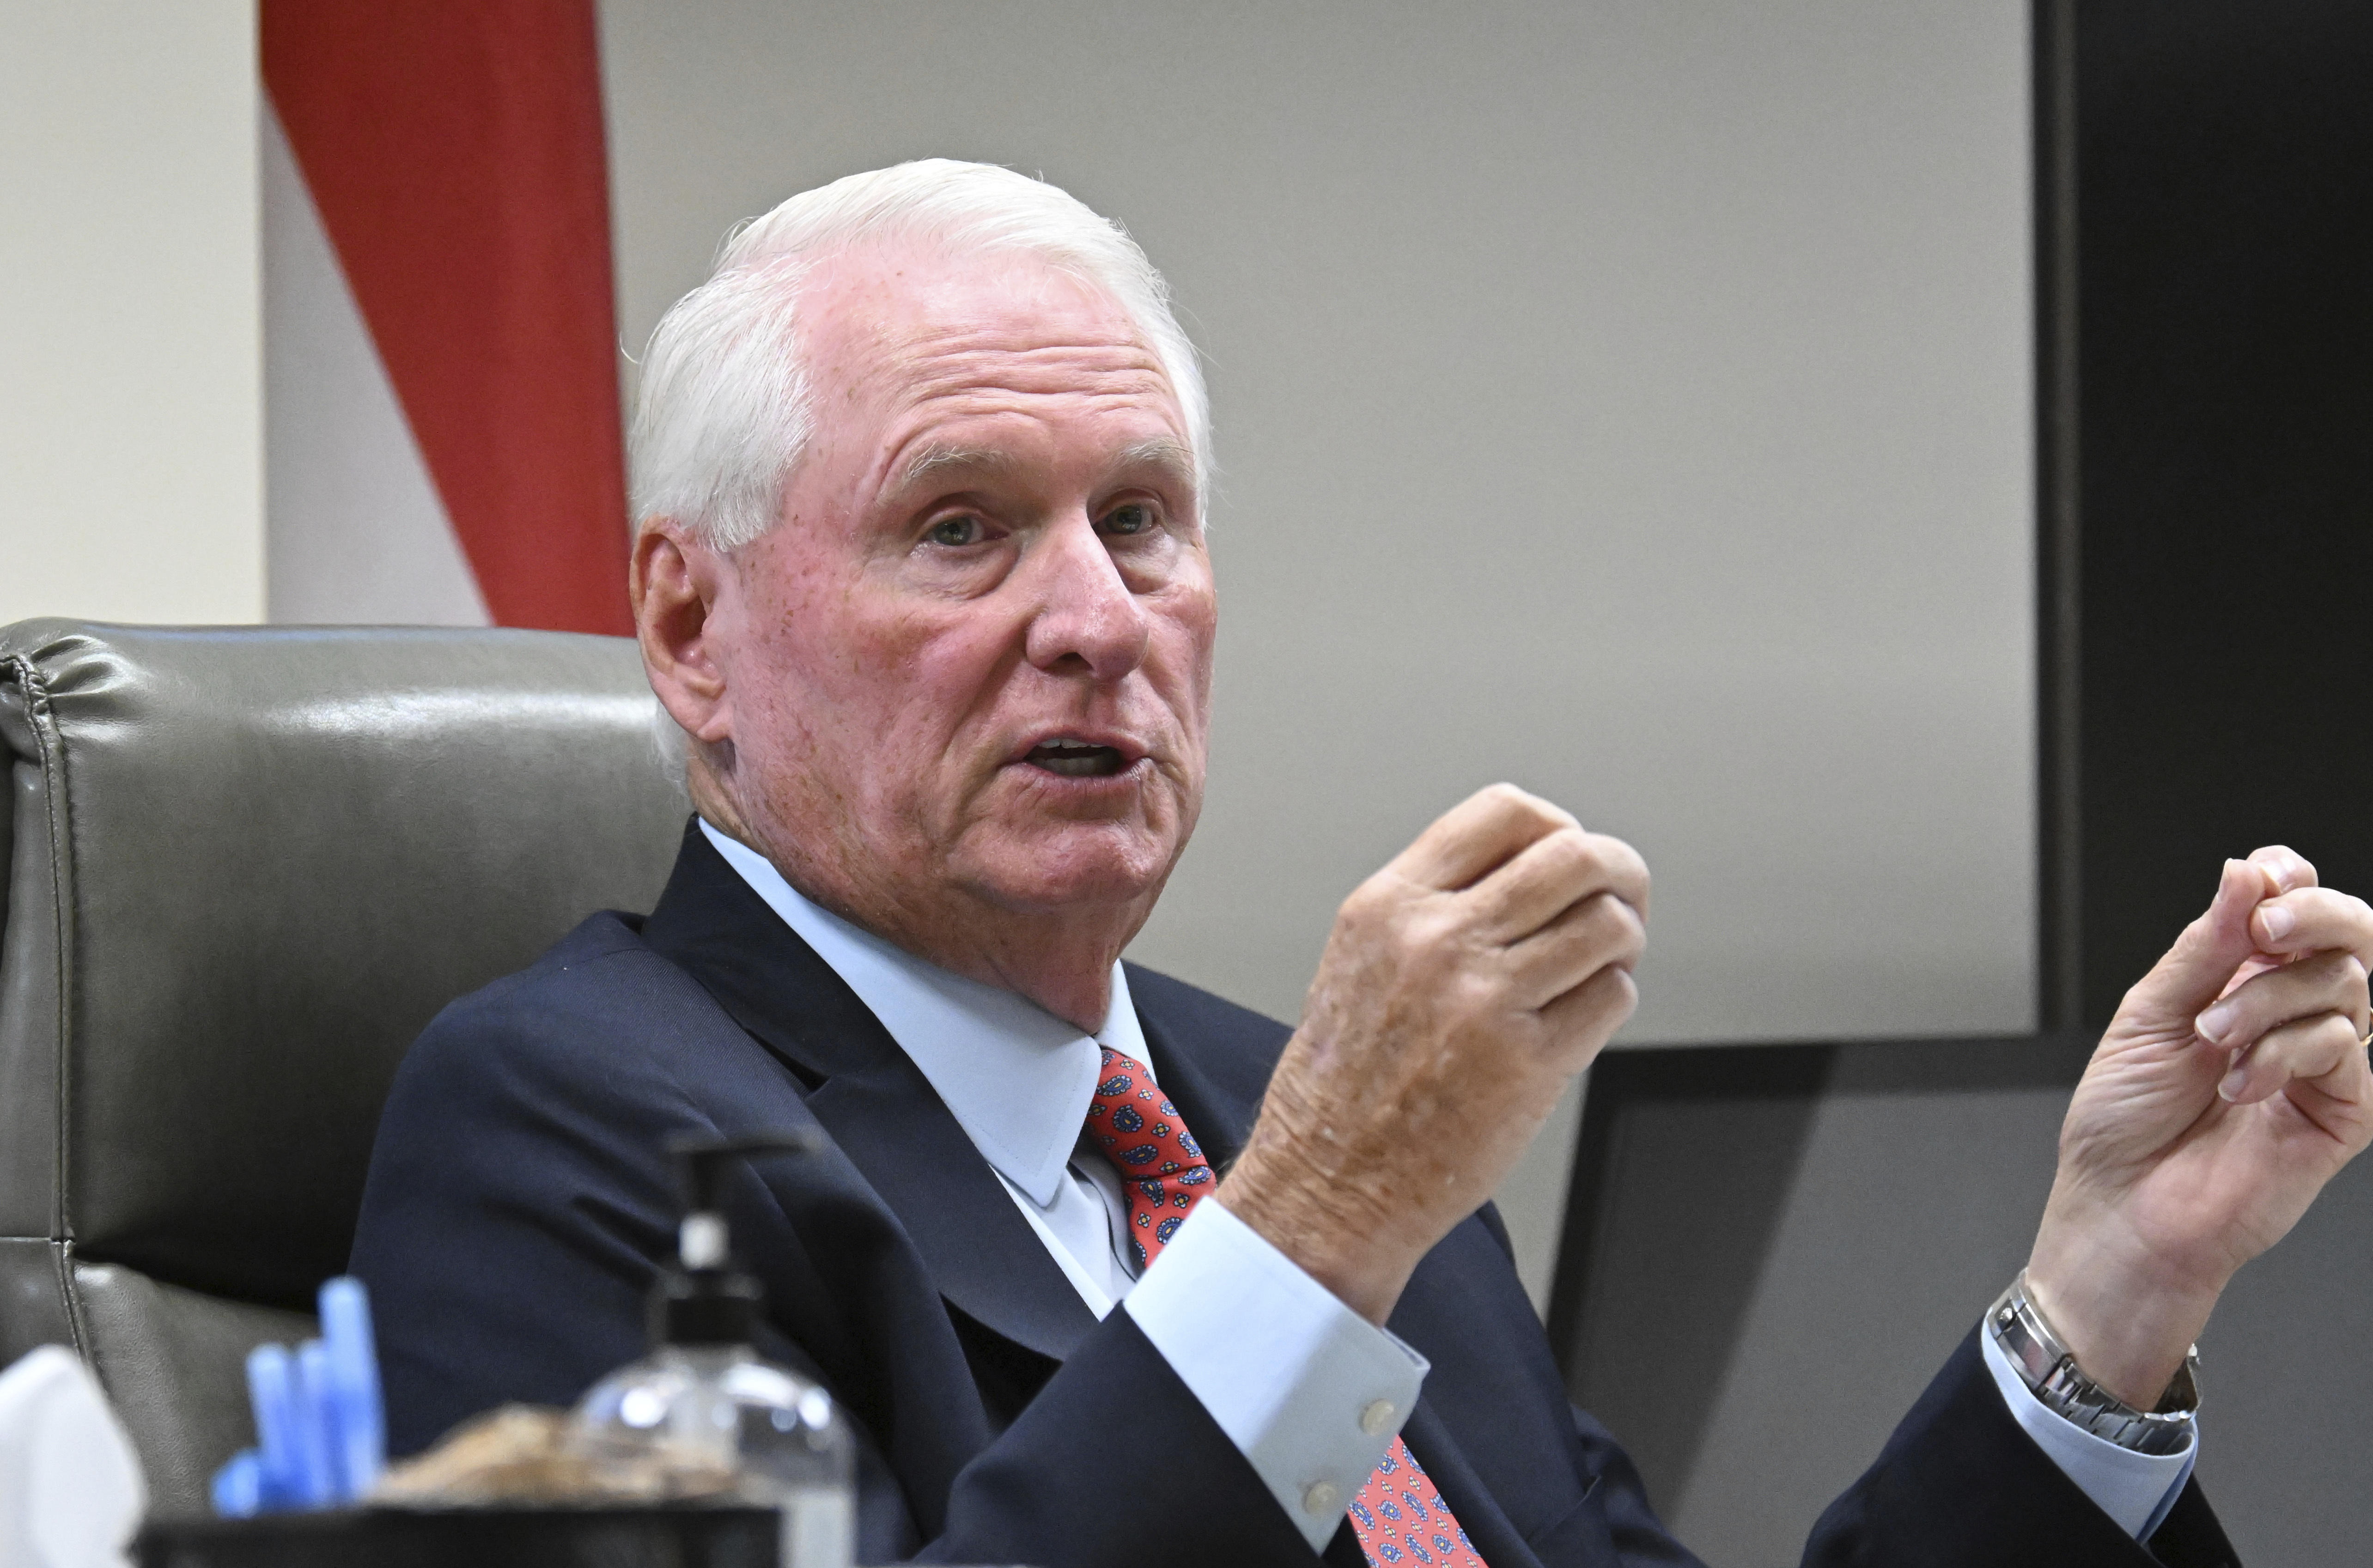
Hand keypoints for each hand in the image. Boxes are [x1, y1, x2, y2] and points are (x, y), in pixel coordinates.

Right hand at [1216, 784, 1647, 1322]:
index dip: (1559, 827)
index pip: (1508, 812)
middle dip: (1617, 872)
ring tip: (1599, 965)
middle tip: (1620, 900)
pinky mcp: (1529, 1063)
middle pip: (1576, 856)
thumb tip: (1536, 868)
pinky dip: (1611, 1001)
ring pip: (1608, 924)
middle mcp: (1438, 940)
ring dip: (1622, 941)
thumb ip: (1435, 905)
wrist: (1328, 1182)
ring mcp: (1486, 1000)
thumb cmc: (1344, 1082)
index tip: (1567, 858)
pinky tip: (1578, 1019)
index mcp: (1391, 904)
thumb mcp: (1361, 958)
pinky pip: (1613, 997)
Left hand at [2026, 848, 2372, 1406]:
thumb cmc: (2122, 1124)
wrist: (2122, 1208)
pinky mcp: (2342, 1110)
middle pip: (2347, 933)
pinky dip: (2285, 1053)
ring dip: (2268, 999)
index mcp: (2237, 981)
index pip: (2291, 907)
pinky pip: (2342, 1046)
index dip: (2289, 880)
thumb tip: (2243, 875)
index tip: (2264, 878)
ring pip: (2345, 982)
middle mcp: (2288, 1013)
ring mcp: (2321, 1061)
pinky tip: (2241, 1086)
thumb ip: (2201, 949)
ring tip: (2213, 1040)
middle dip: (2311, 915)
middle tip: (2263, 932)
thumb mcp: (2148, 1016)